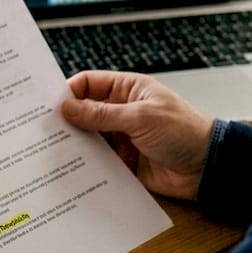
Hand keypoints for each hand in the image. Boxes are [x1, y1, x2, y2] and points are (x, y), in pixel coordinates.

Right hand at [61, 71, 213, 200]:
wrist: (208, 168)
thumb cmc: (183, 132)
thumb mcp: (140, 117)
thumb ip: (102, 114)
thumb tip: (69, 108)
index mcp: (128, 89)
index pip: (90, 83)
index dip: (70, 91)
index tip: (49, 105)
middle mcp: (122, 111)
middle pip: (85, 111)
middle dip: (67, 119)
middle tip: (43, 129)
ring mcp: (122, 137)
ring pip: (89, 137)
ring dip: (75, 144)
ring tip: (51, 151)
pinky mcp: (124, 161)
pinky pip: (99, 161)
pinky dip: (86, 164)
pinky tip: (71, 169)